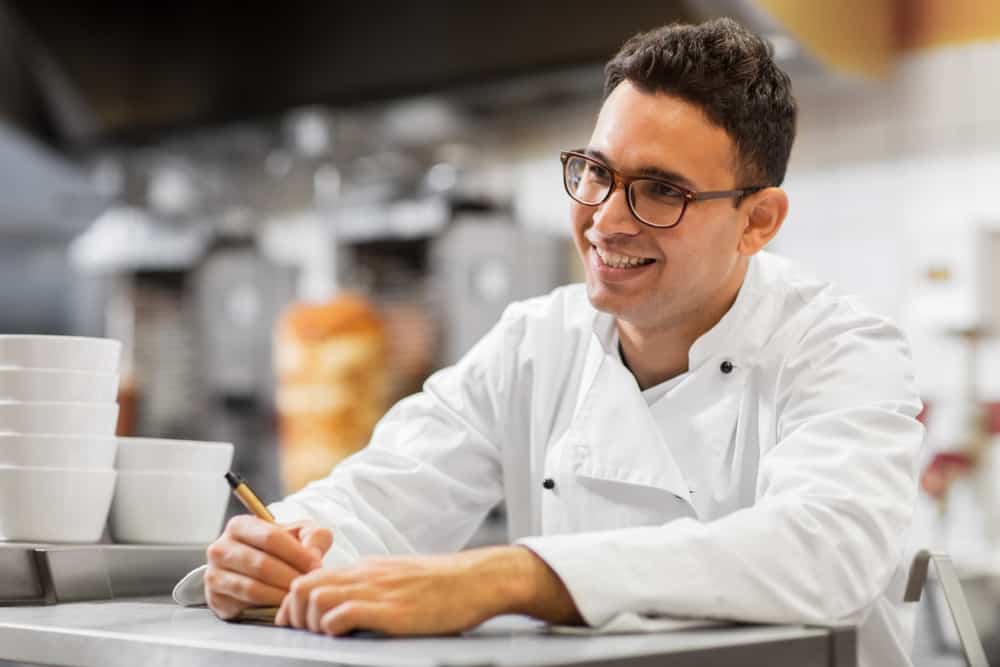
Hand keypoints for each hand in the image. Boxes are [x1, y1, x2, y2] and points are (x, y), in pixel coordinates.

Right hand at [204, 516, 332, 619]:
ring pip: (252, 588)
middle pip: (261, 564)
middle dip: (290, 576)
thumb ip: (314, 535)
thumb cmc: (279, 549)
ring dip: (280, 595)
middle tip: (308, 585)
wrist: (254, 571)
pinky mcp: (216, 599)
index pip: (270, 537)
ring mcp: (214, 574)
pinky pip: (245, 605)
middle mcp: (220, 548)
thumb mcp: (299, 534)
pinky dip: (267, 607)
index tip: (316, 565)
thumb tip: (314, 555)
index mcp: (239, 525)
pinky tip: (283, 606)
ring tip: (298, 597)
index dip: (297, 552)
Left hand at [274, 546, 580, 635]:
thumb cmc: (444, 584)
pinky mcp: (392, 610)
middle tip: (303, 634)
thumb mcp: (400, 577)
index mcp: (366, 568)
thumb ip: (372, 586)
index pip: (309, 577)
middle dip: (294, 615)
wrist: (478, 579)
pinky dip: (333, 628)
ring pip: (316, 599)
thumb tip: (348, 604)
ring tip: (324, 637)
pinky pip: (344, 614)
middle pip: (303, 586)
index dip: (294, 604)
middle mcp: (365, 575)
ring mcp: (378, 591)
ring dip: (310, 623)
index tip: (296, 624)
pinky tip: (344, 636)